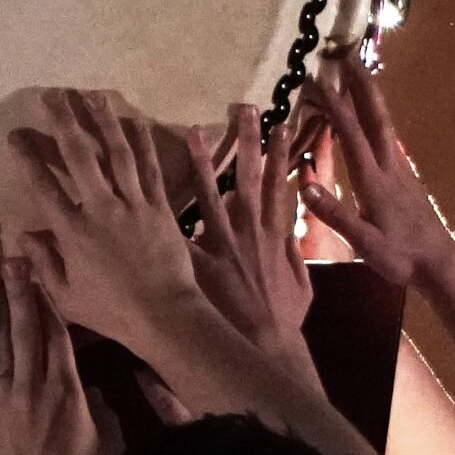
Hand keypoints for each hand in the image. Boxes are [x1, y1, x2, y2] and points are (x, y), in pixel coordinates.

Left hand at [0, 258, 102, 454]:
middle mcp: (36, 382)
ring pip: (3, 342)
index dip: (51, 301)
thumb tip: (94, 397)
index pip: (57, 334)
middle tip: (12, 260)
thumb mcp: (102, 442)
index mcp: (67, 387)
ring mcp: (9, 394)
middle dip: (20, 292)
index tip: (45, 274)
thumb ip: (100, 413)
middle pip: (27, 327)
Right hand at [7, 89, 201, 349]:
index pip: (43, 186)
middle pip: (79, 156)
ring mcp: (133, 204)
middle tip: (50, 95)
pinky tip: (134, 119)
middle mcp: (100, 209)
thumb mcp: (66, 297)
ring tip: (90, 95)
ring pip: (116, 152)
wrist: (165, 316)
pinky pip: (150, 167)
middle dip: (62, 122)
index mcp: (73, 233)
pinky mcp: (160, 206)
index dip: (27, 158)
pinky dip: (142, 141)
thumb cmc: (112, 312)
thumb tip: (22, 236)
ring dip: (102, 120)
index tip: (14, 135)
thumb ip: (43, 265)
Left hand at [184, 101, 317, 368]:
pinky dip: (167, 208)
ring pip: (212, 194)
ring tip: (194, 129)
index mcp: (276, 235)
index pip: (279, 184)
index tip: (279, 125)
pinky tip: (151, 190)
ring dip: (204, 160)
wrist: (263, 346)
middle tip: (244, 108)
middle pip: (251, 178)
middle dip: (249, 142)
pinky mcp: (199, 263)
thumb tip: (294, 235)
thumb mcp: (303, 286)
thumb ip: (296, 256)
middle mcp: (249, 232)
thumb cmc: (283, 322)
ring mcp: (223, 245)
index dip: (280, 154)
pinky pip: (180, 230)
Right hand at [298, 60, 454, 290]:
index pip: (352, 135)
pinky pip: (388, 138)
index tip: (318, 80)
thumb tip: (305, 185)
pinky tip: (373, 118)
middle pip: (375, 117)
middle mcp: (390, 167)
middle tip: (348, 54)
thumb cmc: (400, 257)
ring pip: (384, 124)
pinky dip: (377, 118)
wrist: (439, 264)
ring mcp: (401, 170)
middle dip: (361, 84)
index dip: (335, 106)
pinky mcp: (407, 178)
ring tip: (358, 75)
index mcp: (375, 181)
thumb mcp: (364, 243)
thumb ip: (335, 214)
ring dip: (370, 96)